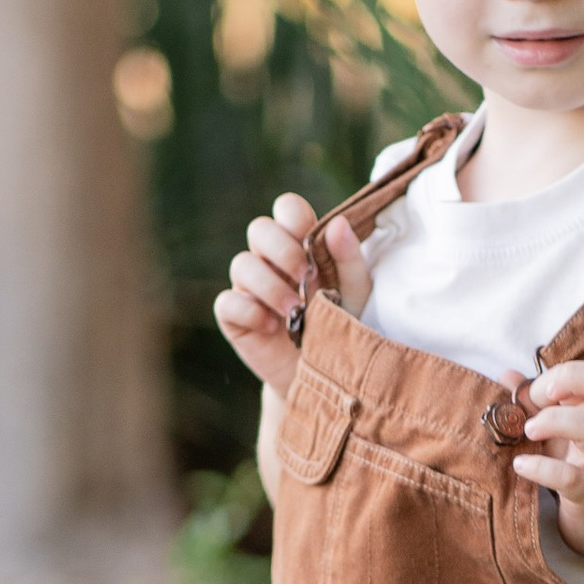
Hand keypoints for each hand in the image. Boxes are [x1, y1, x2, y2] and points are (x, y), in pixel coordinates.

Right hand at [215, 192, 368, 397]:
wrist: (327, 375)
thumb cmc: (343, 325)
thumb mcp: (356, 293)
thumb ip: (349, 259)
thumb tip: (338, 223)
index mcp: (300, 244)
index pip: (286, 208)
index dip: (295, 218)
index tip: (312, 246)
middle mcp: (270, 260)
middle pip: (258, 228)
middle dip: (282, 251)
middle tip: (306, 279)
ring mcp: (249, 287)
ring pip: (241, 264)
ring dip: (270, 286)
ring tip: (295, 312)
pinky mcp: (235, 317)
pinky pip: (227, 302)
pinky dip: (250, 311)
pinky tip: (273, 327)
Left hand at [513, 358, 583, 559]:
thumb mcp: (565, 434)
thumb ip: (537, 403)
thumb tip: (508, 376)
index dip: (568, 374)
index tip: (539, 392)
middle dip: (568, 381)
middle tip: (537, 401)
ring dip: (556, 420)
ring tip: (529, 430)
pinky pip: (570, 478)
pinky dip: (541, 468)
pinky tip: (521, 466)